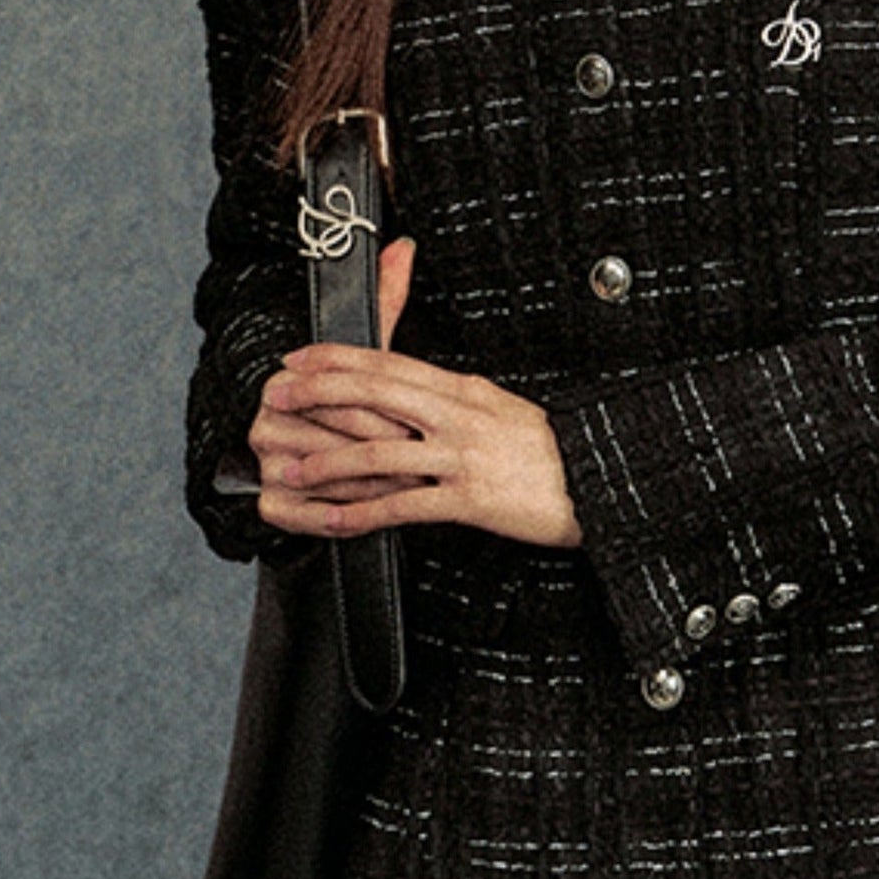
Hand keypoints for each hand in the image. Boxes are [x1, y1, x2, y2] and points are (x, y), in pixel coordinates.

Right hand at [248, 236, 417, 510]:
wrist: (316, 469)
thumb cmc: (354, 411)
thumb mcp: (371, 357)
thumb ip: (385, 301)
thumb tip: (402, 247)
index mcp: (284, 382)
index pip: (339, 397)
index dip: (386, 412)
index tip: (421, 422)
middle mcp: (265, 422)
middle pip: (338, 437)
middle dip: (390, 449)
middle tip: (432, 457)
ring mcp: (265, 465)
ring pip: (331, 477)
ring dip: (379, 485)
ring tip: (418, 484)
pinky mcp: (270, 505)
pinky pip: (313, 514)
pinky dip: (348, 516)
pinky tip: (380, 511)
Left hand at [248, 239, 582, 548]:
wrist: (603, 481)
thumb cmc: (557, 452)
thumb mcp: (504, 407)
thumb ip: (460, 397)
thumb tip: (424, 388)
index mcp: (464, 389)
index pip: (390, 362)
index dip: (338, 357)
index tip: (299, 356)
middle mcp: (459, 414)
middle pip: (375, 392)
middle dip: (318, 391)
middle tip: (274, 394)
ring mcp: (463, 456)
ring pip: (381, 452)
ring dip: (327, 461)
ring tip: (289, 470)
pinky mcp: (470, 499)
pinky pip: (405, 507)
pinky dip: (363, 516)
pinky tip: (333, 522)